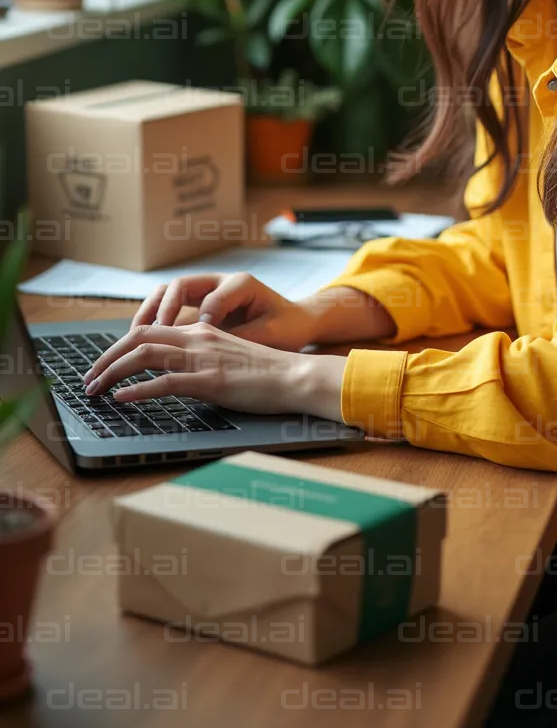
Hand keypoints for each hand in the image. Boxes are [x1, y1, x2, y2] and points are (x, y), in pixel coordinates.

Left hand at [81, 322, 346, 420]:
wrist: (296, 376)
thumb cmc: (267, 373)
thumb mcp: (229, 356)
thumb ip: (202, 358)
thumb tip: (176, 373)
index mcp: (201, 331)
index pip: (149, 330)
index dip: (120, 346)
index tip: (104, 364)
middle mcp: (197, 338)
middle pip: (139, 338)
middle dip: (107, 357)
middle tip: (89, 378)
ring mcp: (203, 359)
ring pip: (145, 355)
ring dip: (113, 371)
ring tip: (95, 388)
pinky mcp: (211, 381)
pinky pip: (166, 382)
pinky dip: (139, 390)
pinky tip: (122, 398)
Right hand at [130, 271, 317, 351]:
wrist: (296, 321)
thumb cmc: (287, 327)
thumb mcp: (273, 334)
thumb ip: (247, 339)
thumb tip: (221, 354)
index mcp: (240, 284)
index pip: (212, 296)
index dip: (203, 316)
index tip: (199, 337)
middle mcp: (217, 283)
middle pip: (177, 286)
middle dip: (160, 310)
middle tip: (146, 336)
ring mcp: (204, 293)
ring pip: (166, 295)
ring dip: (149, 315)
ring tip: (134, 340)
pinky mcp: (197, 308)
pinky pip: (168, 310)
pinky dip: (153, 324)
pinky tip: (143, 345)